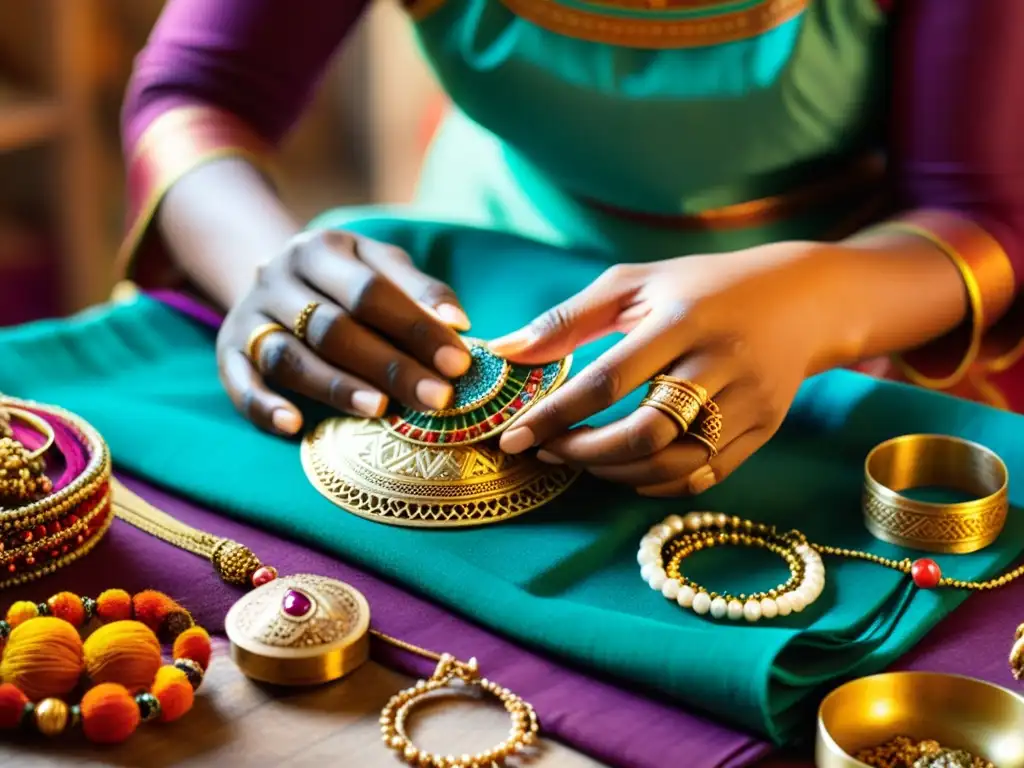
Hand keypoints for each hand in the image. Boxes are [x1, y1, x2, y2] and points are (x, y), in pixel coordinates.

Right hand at [218, 229, 472, 435]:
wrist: (275, 276)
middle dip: (389, 366)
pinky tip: (293, 426)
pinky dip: (262, 405)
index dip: (416, 329)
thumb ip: (420, 292)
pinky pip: (239, 381)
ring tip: (381, 409)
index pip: (372, 291)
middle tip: (435, 399)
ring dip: (336, 386)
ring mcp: (249, 315)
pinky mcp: (227, 351)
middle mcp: (278, 277)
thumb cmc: (348, 280)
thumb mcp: (382, 267)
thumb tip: (459, 324)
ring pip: (289, 356)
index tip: (458, 364)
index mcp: (321, 249)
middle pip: (333, 327)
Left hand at [489, 243, 844, 495]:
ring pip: (674, 463)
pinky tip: (626, 471)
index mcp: (682, 320)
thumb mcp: (636, 284)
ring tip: (582, 458)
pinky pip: (704, 476)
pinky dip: (656, 483)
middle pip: (644, 433)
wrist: (802, 299)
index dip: (555, 414)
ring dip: (615, 473)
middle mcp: (720, 363)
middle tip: (548, 450)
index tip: (512, 437)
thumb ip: (569, 318)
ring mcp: (748, 401)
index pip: (607, 380)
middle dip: (583, 453)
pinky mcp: (764, 429)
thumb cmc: (702, 286)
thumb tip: (505, 351)